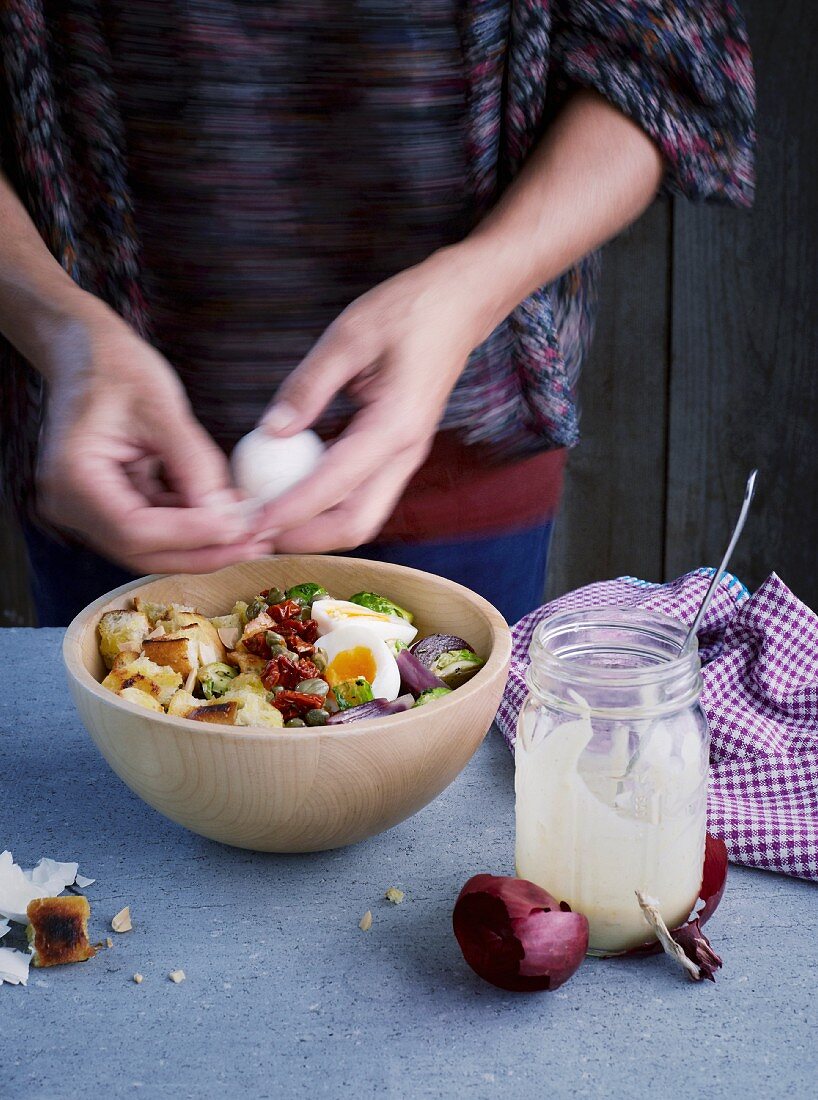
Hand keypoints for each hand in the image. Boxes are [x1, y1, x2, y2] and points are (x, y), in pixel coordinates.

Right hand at [36, 298, 264, 572]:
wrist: (88, 351)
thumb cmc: (117, 367)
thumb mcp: (162, 408)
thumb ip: (194, 464)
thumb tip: (230, 516)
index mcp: (72, 477)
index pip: (133, 529)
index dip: (190, 536)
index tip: (240, 528)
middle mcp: (72, 505)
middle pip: (141, 552)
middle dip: (202, 552)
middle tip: (256, 544)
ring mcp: (90, 509)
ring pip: (152, 547)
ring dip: (204, 543)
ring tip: (253, 531)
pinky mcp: (112, 505)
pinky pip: (156, 528)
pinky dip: (195, 524)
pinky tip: (232, 515)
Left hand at [257, 248, 492, 551]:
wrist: (460, 306)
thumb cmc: (408, 311)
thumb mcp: (349, 335)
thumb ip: (308, 386)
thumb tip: (270, 432)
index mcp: (394, 427)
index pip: (335, 488)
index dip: (290, 511)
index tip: (250, 520)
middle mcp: (405, 454)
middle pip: (355, 525)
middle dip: (304, 538)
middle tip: (254, 533)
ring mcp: (404, 458)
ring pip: (360, 517)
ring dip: (314, 528)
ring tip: (265, 520)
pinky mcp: (397, 454)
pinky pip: (361, 495)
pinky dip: (325, 506)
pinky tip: (288, 493)